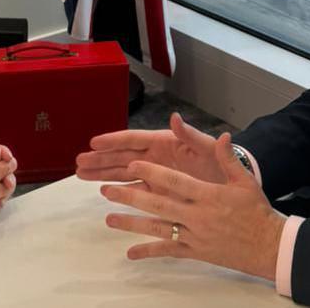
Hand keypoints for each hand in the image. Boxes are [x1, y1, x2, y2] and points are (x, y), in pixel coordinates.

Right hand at [77, 112, 226, 184]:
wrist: (230, 184)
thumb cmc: (219, 162)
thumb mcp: (207, 147)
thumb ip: (191, 134)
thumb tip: (175, 117)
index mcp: (165, 142)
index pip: (134, 139)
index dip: (114, 141)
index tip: (94, 143)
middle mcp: (155, 157)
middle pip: (122, 156)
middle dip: (100, 158)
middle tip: (79, 161)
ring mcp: (154, 174)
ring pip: (122, 172)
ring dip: (102, 173)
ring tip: (80, 173)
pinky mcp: (157, 191)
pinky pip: (133, 189)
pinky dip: (117, 189)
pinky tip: (101, 190)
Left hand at [99, 132, 285, 280]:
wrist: (268, 246)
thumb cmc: (256, 211)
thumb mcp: (245, 181)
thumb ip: (228, 158)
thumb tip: (222, 136)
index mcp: (209, 195)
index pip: (175, 182)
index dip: (153, 174)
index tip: (132, 165)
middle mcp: (198, 216)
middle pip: (159, 204)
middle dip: (131, 196)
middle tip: (107, 190)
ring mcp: (195, 236)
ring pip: (158, 228)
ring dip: (131, 224)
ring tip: (108, 219)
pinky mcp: (195, 252)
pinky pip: (168, 251)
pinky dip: (148, 251)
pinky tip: (130, 253)